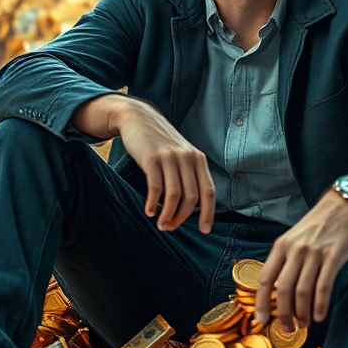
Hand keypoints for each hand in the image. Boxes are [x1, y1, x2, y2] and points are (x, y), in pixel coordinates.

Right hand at [116, 99, 215, 233]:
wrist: (139, 118)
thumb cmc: (160, 142)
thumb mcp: (181, 154)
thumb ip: (189, 174)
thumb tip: (189, 207)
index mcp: (198, 159)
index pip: (208, 192)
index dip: (208, 213)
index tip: (204, 230)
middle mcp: (187, 158)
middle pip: (191, 197)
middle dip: (181, 218)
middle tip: (170, 228)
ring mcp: (170, 157)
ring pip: (174, 195)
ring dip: (168, 215)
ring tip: (161, 225)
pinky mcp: (152, 158)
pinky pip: (156, 187)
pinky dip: (153, 203)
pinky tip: (149, 212)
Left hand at [254, 191, 347, 328]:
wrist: (341, 207)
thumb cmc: (315, 228)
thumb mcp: (292, 239)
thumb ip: (283, 262)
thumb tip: (275, 293)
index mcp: (280, 247)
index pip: (265, 279)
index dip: (261, 302)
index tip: (260, 320)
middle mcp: (294, 250)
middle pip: (283, 289)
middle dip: (283, 314)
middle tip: (287, 328)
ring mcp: (314, 253)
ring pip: (302, 291)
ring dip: (302, 313)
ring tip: (304, 324)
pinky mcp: (333, 256)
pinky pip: (323, 286)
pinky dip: (320, 305)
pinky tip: (319, 315)